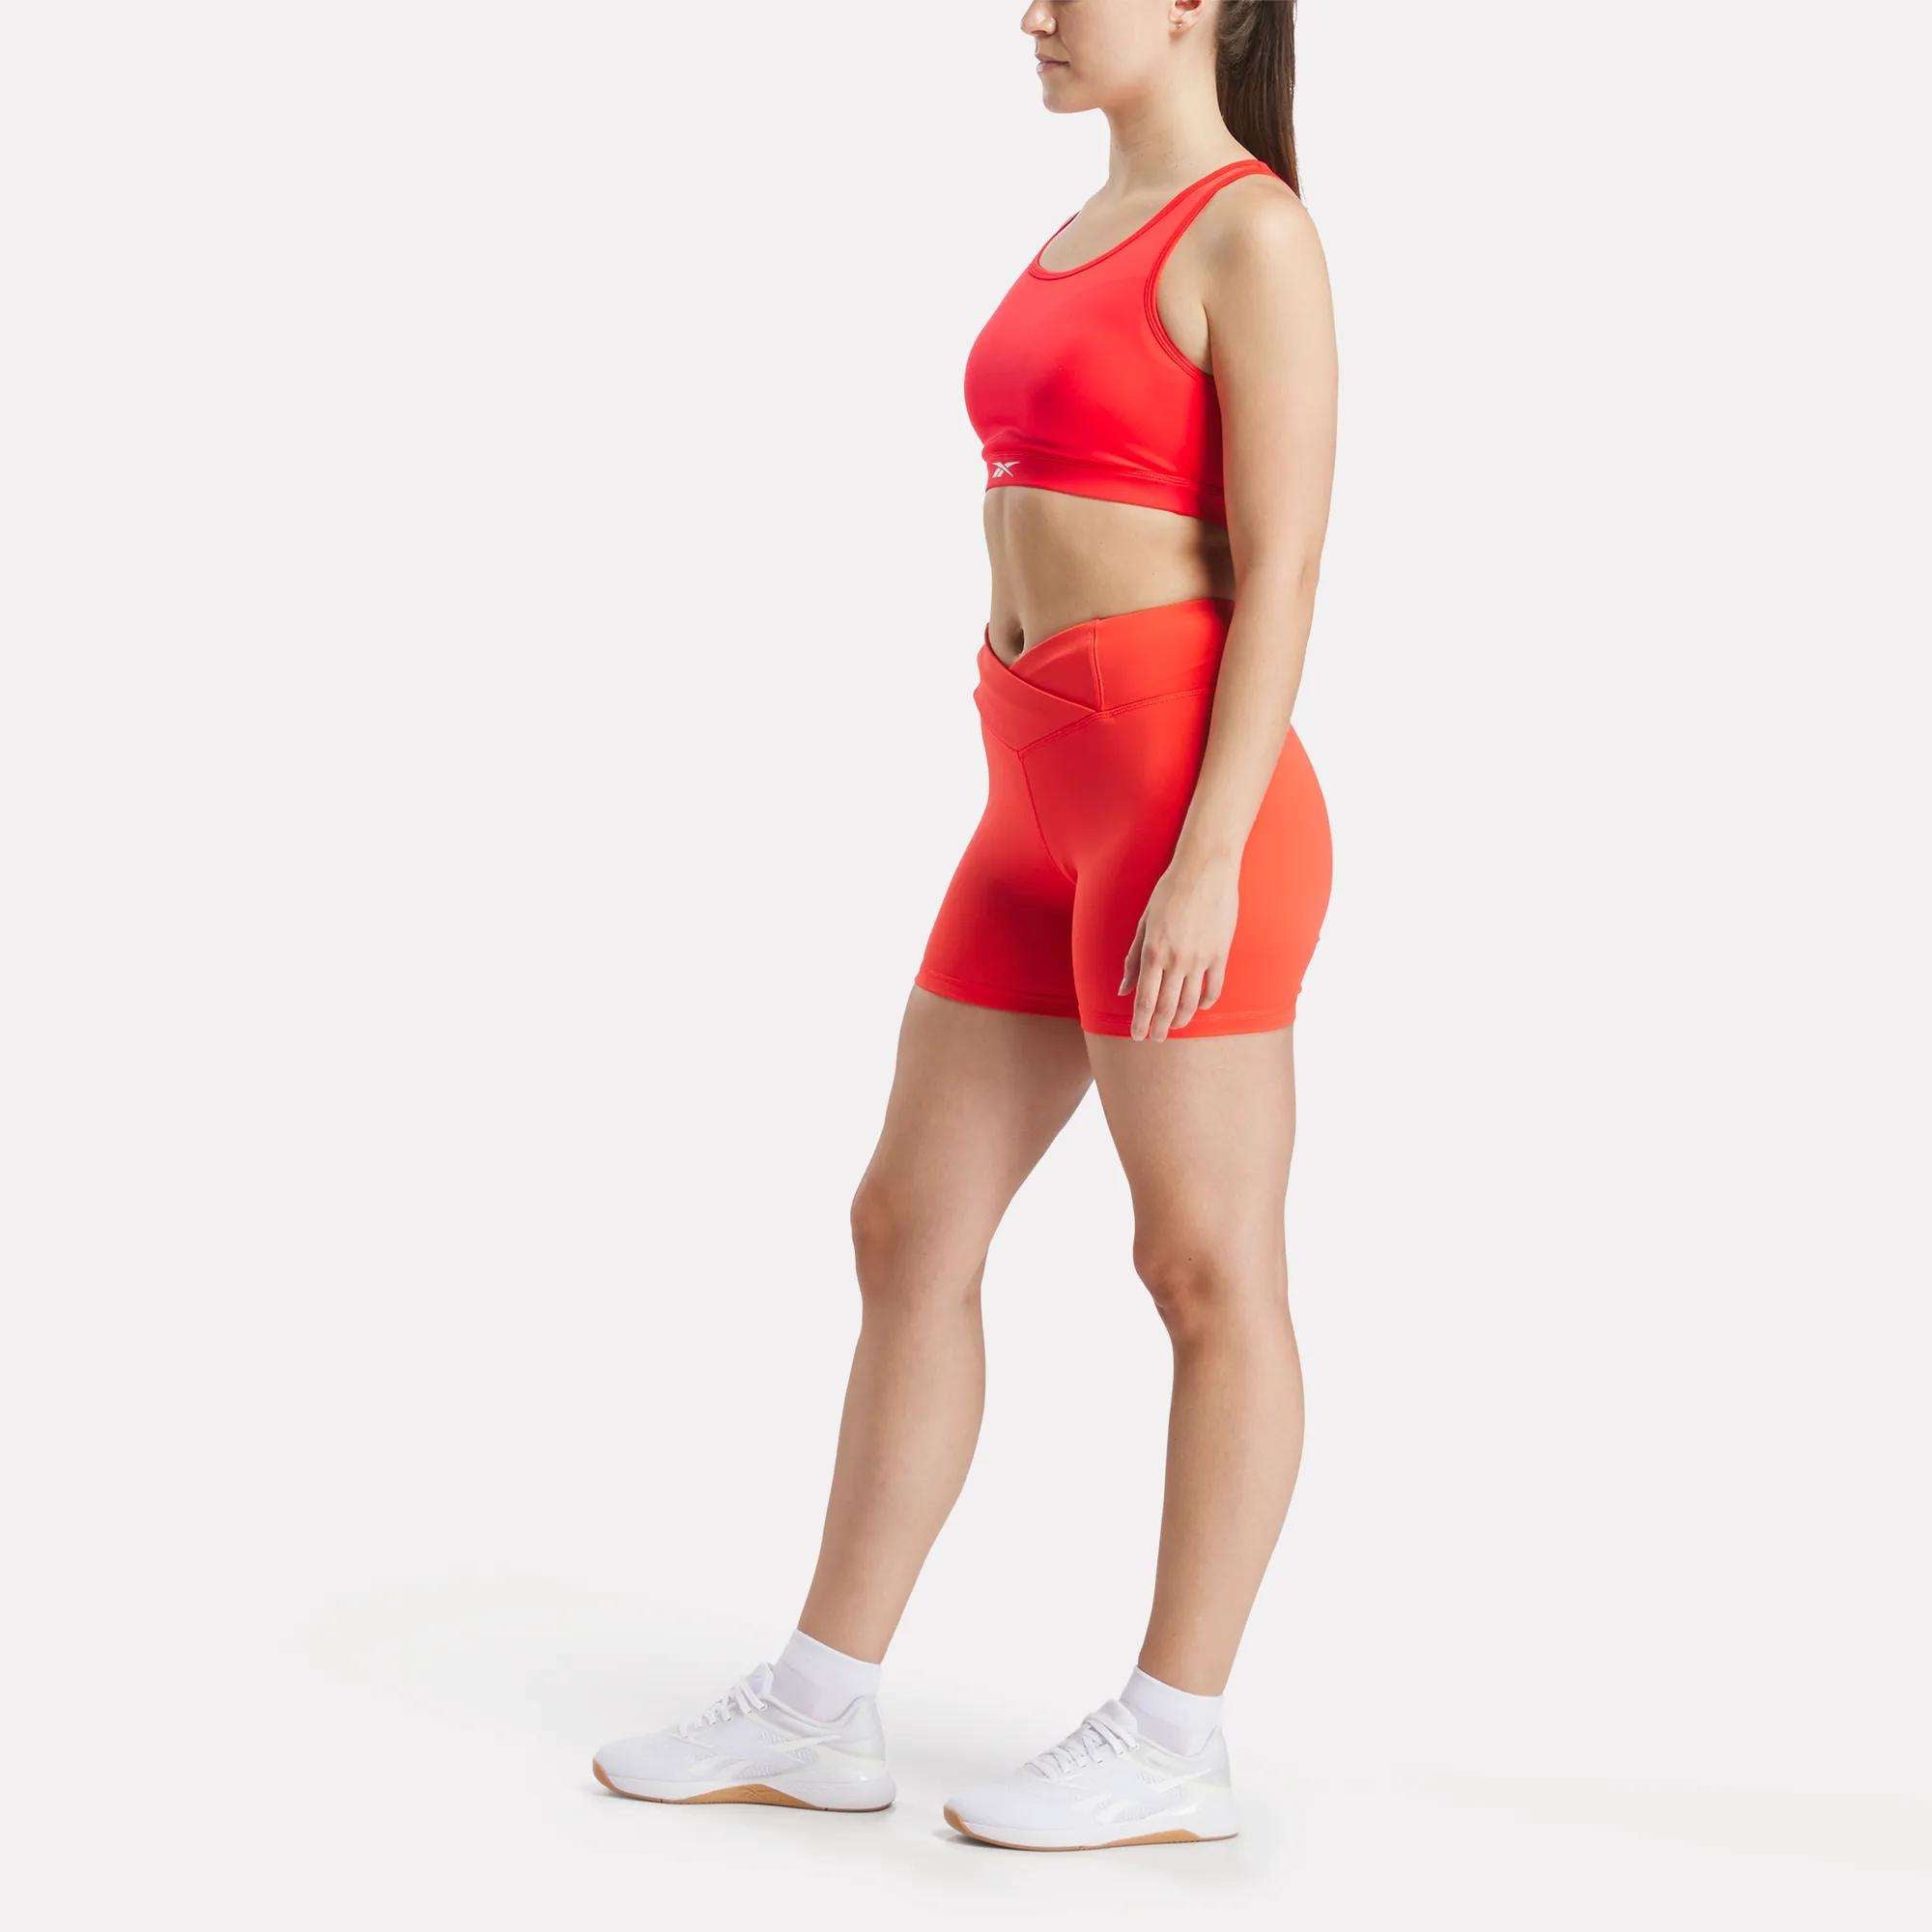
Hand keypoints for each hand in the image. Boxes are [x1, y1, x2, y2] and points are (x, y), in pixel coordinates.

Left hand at [1118, 855, 1239, 1040]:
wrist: (1205, 869)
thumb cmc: (1169, 892)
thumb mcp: (1144, 923)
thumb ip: (1133, 959)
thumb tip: (1123, 989)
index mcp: (1153, 952)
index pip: (1144, 999)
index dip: (1140, 1022)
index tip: (1137, 1036)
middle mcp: (1177, 960)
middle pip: (1166, 1006)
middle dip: (1159, 1028)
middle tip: (1155, 1040)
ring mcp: (1201, 958)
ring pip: (1190, 1002)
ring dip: (1181, 1019)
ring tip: (1174, 1027)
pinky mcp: (1221, 953)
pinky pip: (1215, 987)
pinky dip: (1206, 1002)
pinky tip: (1199, 1006)